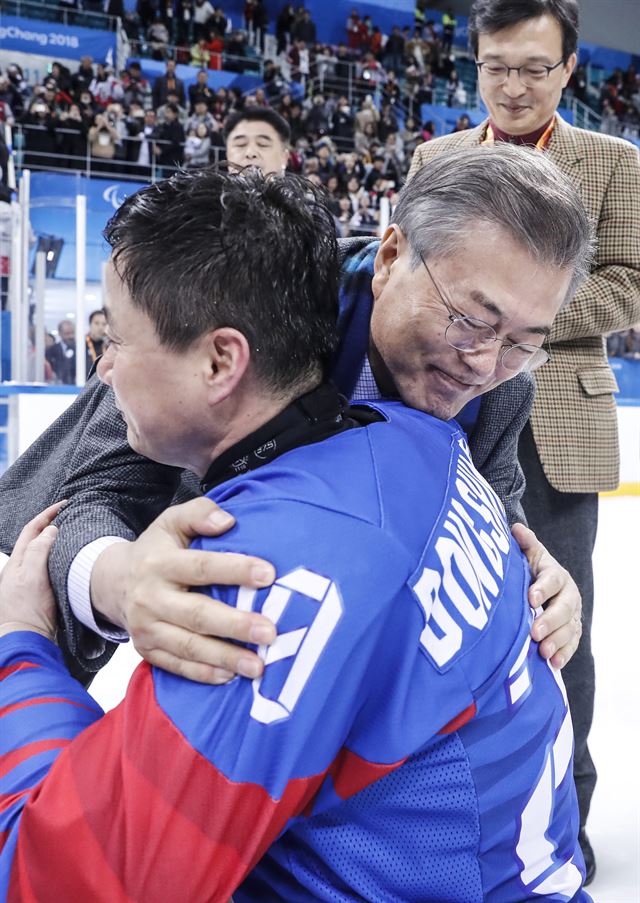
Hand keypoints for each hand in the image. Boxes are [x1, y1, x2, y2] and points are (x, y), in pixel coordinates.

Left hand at [0, 502, 64, 640]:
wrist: (27, 640)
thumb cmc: (28, 611)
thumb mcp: (32, 575)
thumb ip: (39, 550)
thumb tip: (50, 531)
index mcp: (16, 562)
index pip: (31, 530)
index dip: (46, 515)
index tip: (63, 505)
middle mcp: (21, 569)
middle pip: (36, 539)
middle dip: (51, 525)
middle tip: (70, 516)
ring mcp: (30, 581)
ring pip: (44, 553)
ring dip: (57, 541)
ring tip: (73, 535)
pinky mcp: (40, 593)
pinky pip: (50, 568)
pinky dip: (61, 558)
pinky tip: (71, 561)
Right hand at [91, 497, 276, 684]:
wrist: (113, 583)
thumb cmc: (156, 549)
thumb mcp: (171, 522)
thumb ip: (199, 514)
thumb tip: (228, 521)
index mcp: (160, 563)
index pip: (201, 567)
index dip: (235, 570)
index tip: (268, 575)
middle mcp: (151, 597)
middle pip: (197, 614)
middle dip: (235, 625)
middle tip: (270, 632)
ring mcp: (146, 628)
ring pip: (188, 646)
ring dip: (225, 657)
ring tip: (258, 666)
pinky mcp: (146, 651)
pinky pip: (176, 666)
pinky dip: (203, 674)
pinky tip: (229, 676)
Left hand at [511, 523, 581, 668]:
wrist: (546, 587)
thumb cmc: (532, 570)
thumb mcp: (529, 555)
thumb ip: (525, 544)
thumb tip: (515, 528)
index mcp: (555, 574)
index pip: (551, 580)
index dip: (542, 588)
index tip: (530, 598)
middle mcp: (568, 594)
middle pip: (563, 608)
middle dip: (550, 621)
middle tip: (535, 633)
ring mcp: (572, 614)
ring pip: (569, 628)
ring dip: (557, 641)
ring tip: (543, 652)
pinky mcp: (572, 631)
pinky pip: (572, 644)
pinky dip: (564, 654)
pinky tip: (554, 663)